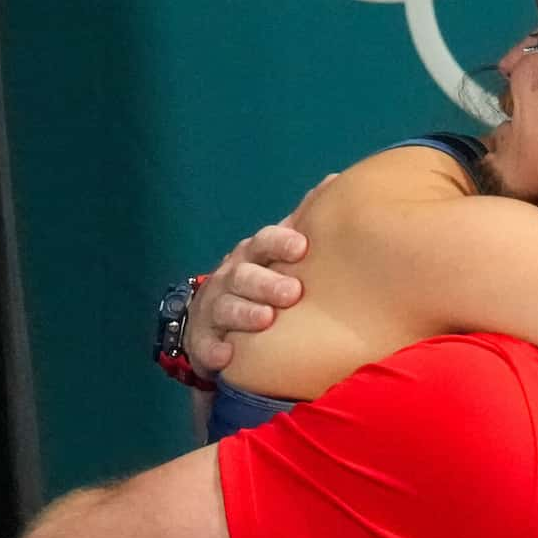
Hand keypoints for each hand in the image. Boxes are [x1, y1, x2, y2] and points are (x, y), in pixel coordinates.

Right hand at [183, 176, 335, 370]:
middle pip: (244, 275)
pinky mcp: (202, 340)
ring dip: (244, 313)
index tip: (301, 248)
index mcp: (254, 256)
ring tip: (265, 319)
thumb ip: (304, 222)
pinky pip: (204, 345)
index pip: (265, 242)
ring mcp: (214, 308)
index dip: (280, 242)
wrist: (216, 318)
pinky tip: (226, 356)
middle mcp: (231, 277)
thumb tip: (335, 181)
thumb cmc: (261, 280)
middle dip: (266, 282)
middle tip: (292, 292)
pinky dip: (213, 350)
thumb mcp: (280, 252)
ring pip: (225, 307)